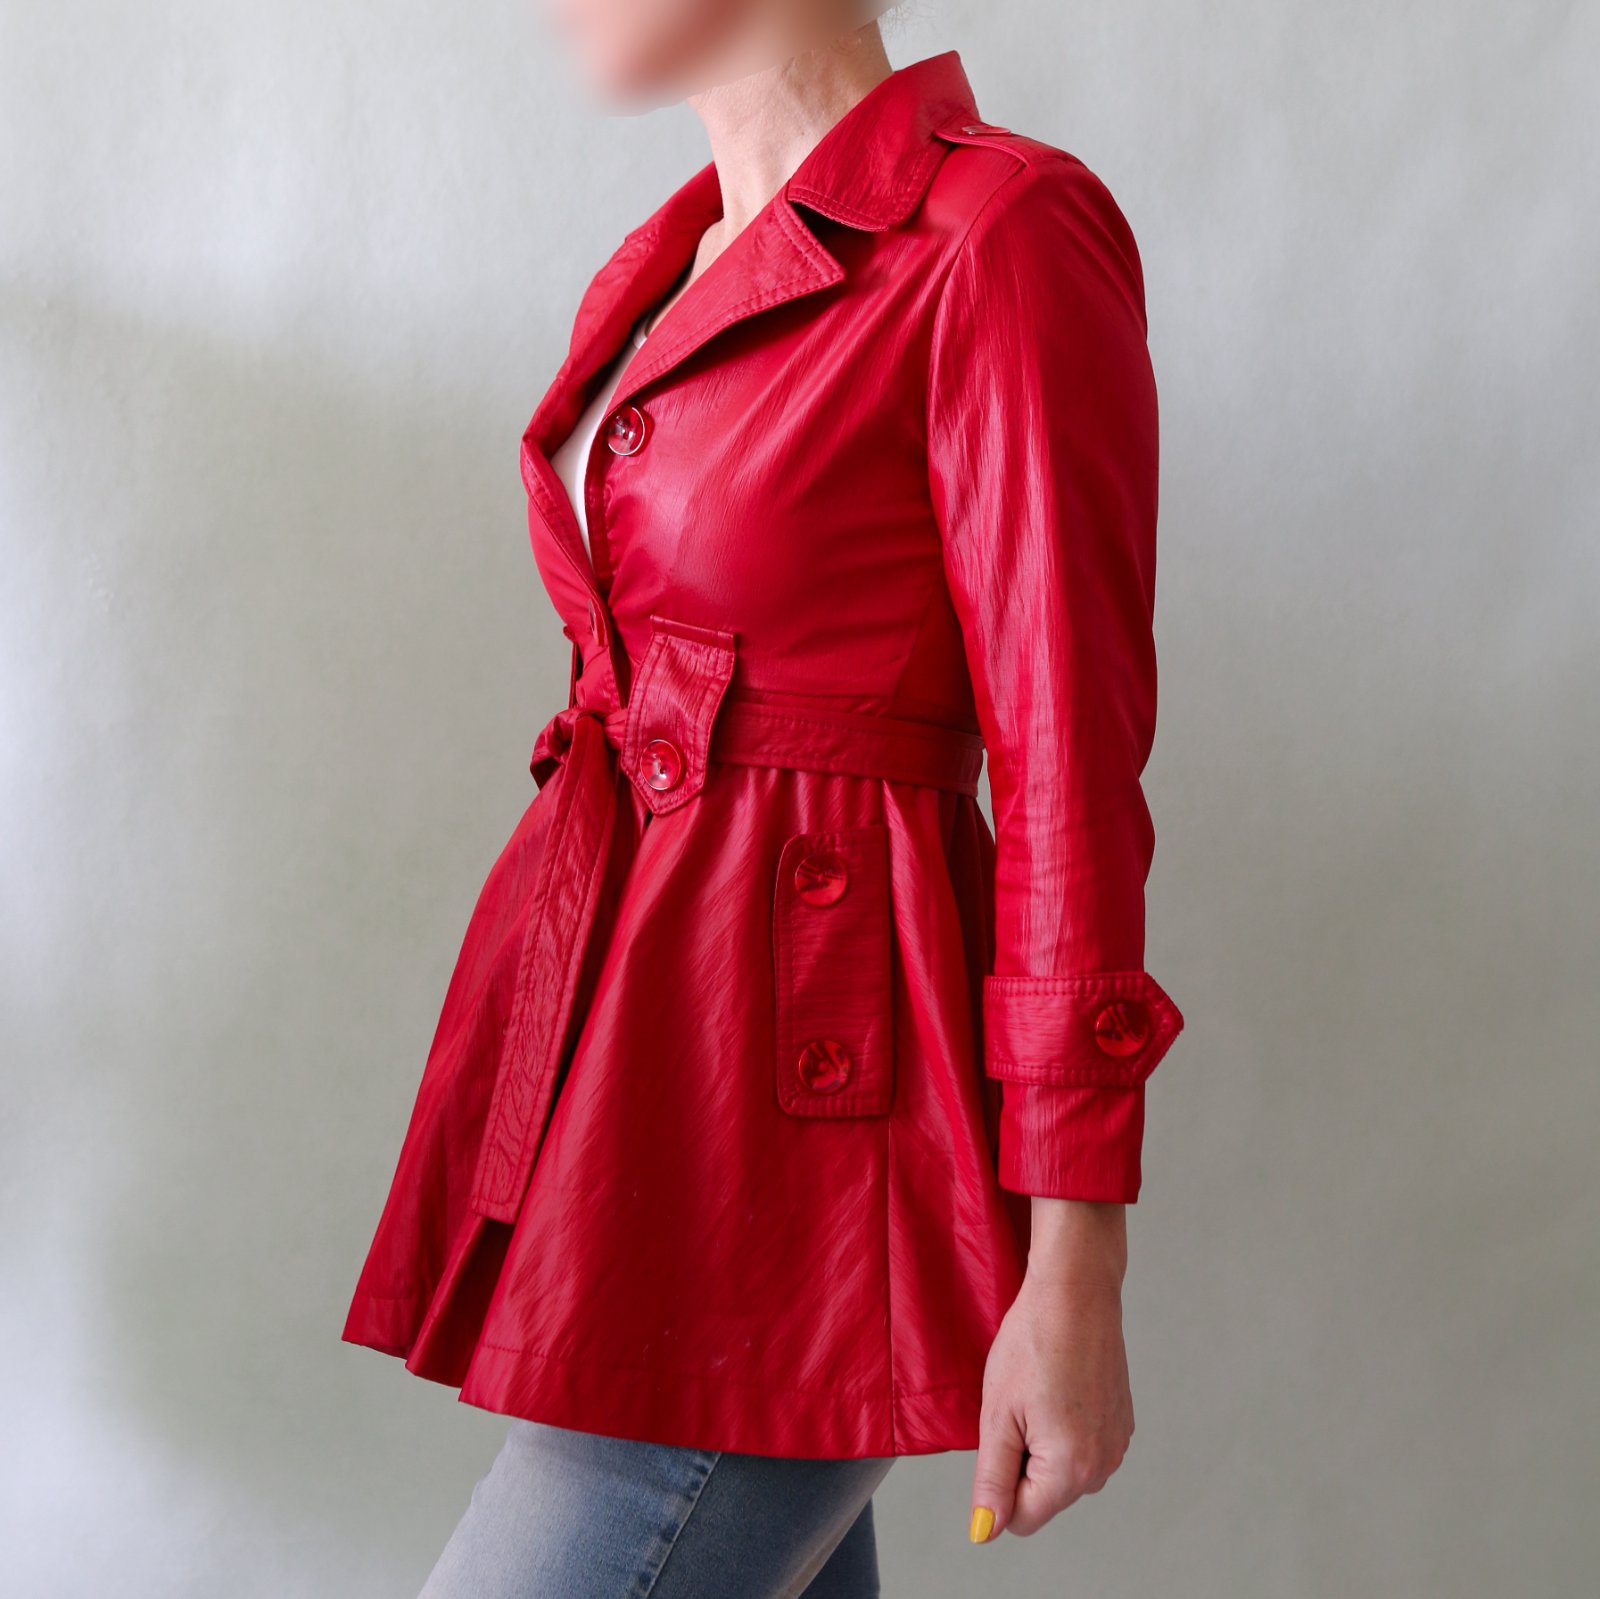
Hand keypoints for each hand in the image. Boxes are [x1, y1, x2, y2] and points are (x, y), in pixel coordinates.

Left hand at [968, 1199, 1133, 1541]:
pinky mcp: (1122, 1423)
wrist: (1076, 1291)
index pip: (1021, 1519)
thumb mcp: (997, 1414)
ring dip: (1043, 1445)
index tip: (1001, 1432)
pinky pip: (1082, 1447)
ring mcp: (1117, 1444)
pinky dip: (1065, 1427)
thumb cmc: (1033, 1342)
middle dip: (1022, 1462)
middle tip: (1019, 1406)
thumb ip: (992, 1480)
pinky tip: (1060, 1386)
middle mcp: (1103, 1466)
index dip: (999, 1482)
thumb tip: (985, 1532)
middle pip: (1044, 1496)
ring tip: (1039, 1392)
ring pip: (1062, 1472)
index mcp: (1070, 1470)